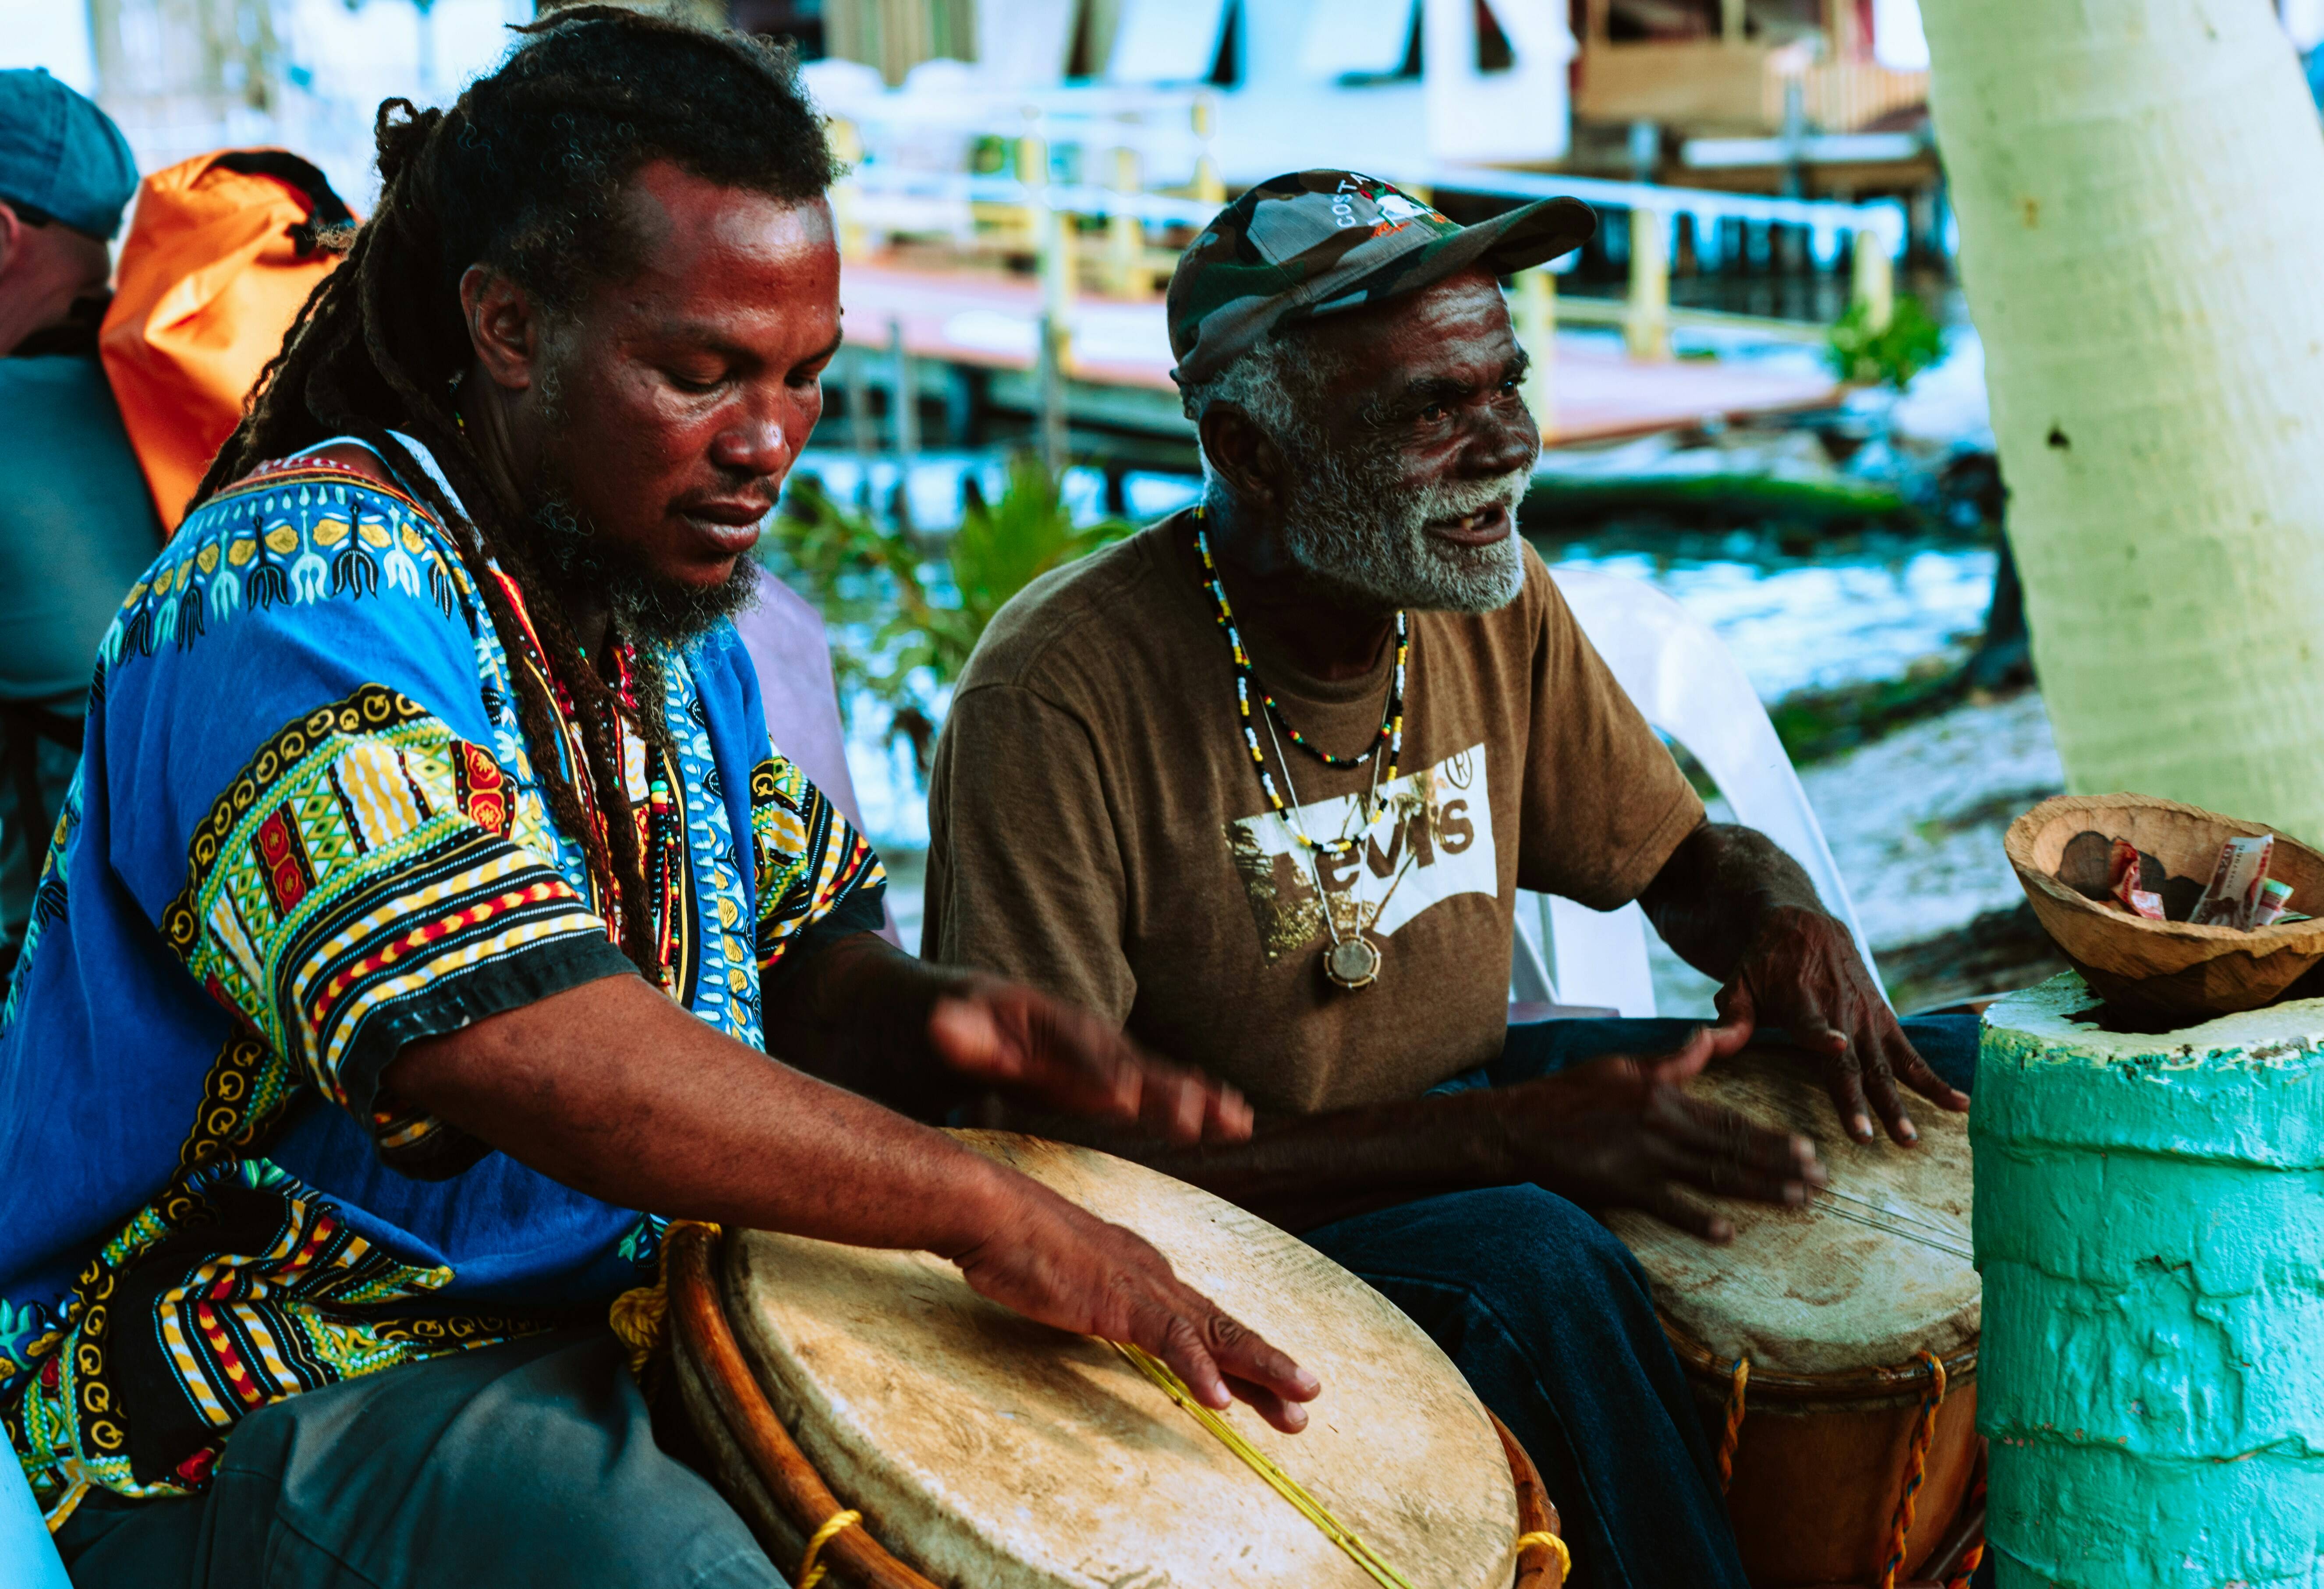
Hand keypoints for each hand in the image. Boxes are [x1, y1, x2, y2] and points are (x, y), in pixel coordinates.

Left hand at [928, 976, 1253, 1144]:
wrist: (946, 1008)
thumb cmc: (945, 1022)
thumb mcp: (944, 1022)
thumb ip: (957, 1032)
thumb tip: (946, 1025)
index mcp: (1040, 1022)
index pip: (1073, 1051)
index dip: (1096, 1075)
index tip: (1122, 1100)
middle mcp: (1079, 1034)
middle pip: (1125, 1062)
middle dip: (1159, 1090)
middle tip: (1189, 1118)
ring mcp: (1097, 1053)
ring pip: (1151, 1074)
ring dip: (1193, 1097)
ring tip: (1234, 1120)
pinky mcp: (1107, 1074)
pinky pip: (1156, 1085)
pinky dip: (1196, 1098)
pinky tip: (1234, 1119)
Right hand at [951, 1179, 1321, 1432]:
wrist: (992, 1212)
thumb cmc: (1017, 1244)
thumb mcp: (1069, 1281)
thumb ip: (1095, 1299)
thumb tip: (1102, 1315)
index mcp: (1146, 1275)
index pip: (1204, 1323)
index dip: (1242, 1356)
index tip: (1271, 1386)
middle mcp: (1156, 1279)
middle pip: (1224, 1329)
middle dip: (1269, 1367)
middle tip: (1308, 1398)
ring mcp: (1142, 1288)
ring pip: (1216, 1334)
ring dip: (1260, 1371)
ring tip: (1296, 1404)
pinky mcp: (1119, 1301)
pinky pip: (1170, 1340)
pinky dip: (1198, 1370)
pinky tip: (1219, 1400)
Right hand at [1498, 1024, 1824, 1242]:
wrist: (1517, 1126)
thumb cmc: (1567, 1094)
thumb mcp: (1620, 1065)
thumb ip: (1672, 1061)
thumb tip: (1710, 1037)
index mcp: (1663, 1093)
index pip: (1730, 1118)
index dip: (1772, 1136)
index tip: (1808, 1148)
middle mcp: (1661, 1125)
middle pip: (1733, 1149)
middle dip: (1781, 1166)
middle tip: (1820, 1182)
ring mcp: (1643, 1158)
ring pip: (1713, 1176)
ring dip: (1759, 1190)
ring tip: (1796, 1202)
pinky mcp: (1622, 1186)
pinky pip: (1668, 1206)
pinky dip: (1698, 1220)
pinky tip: (1728, 1233)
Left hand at [1714, 905, 1968, 1145]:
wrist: (1805, 923)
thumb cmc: (1764, 962)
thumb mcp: (1739, 980)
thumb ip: (1732, 1015)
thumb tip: (1713, 1043)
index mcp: (1801, 1000)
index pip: (1812, 1022)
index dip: (1822, 1035)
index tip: (1836, 1046)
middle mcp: (1841, 1011)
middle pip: (1853, 1060)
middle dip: (1864, 1099)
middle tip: (1874, 1137)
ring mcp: (1868, 1018)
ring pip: (1887, 1065)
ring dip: (1902, 1102)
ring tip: (1912, 1138)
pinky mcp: (1886, 1020)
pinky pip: (1912, 1055)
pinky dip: (1935, 1080)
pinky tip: (1961, 1104)